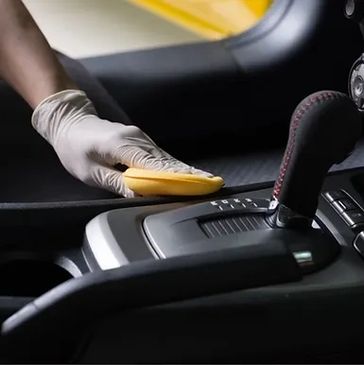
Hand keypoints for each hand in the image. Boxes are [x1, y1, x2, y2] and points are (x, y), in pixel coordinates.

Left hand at [32, 90, 210, 196]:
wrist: (71, 122)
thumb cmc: (75, 149)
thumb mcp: (90, 171)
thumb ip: (117, 182)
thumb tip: (142, 194)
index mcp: (123, 146)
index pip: (155, 166)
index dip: (178, 177)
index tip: (198, 184)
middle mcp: (137, 140)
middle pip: (167, 161)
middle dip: (189, 174)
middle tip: (211, 185)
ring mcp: (140, 138)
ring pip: (166, 158)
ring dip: (184, 171)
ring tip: (205, 182)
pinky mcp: (141, 141)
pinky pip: (160, 156)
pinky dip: (173, 166)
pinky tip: (186, 174)